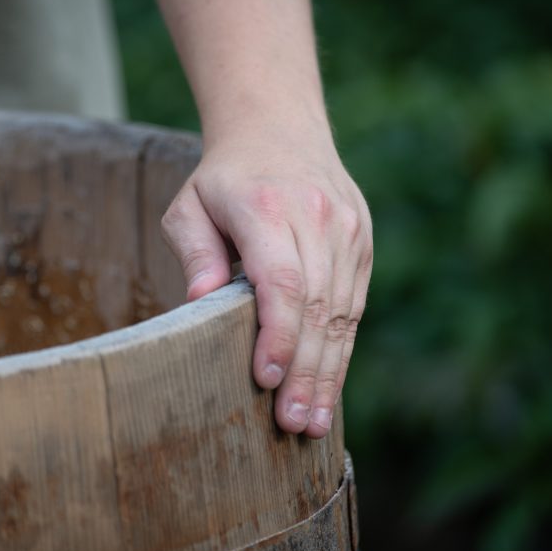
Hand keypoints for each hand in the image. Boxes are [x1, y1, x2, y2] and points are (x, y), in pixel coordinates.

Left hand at [161, 123, 372, 437]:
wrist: (279, 127)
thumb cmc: (224, 177)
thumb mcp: (189, 204)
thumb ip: (194, 252)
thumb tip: (198, 306)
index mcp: (266, 207)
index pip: (281, 280)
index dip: (277, 334)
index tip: (264, 378)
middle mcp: (316, 217)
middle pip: (316, 305)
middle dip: (305, 371)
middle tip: (292, 423)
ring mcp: (347, 229)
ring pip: (342, 311)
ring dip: (329, 371)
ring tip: (313, 421)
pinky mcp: (362, 241)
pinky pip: (354, 304)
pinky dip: (342, 348)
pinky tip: (329, 384)